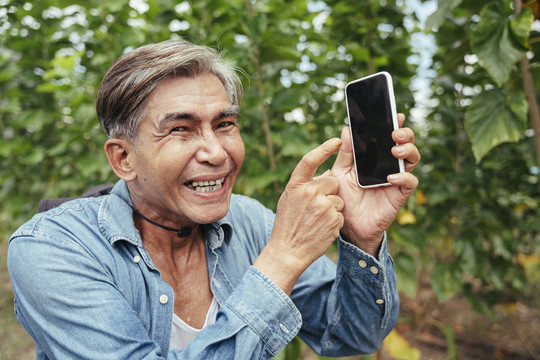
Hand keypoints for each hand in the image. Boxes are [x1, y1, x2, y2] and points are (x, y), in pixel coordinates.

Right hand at [254, 138, 343, 293]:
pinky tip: (322, 228)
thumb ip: (305, 185)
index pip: (311, 159)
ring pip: (338, 199)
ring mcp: (323, 206)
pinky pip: (341, 214)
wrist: (288, 251)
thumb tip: (327, 174)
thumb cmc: (288, 224)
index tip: (337, 141)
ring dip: (332, 208)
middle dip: (329, 192)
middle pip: (332, 182)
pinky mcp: (334, 219)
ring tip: (317, 220)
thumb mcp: (289, 199)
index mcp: (296, 185)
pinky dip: (334, 220)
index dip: (325, 148)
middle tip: (316, 207)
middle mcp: (310, 192)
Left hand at [331, 113, 419, 255]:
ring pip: (413, 159)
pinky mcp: (399, 195)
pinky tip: (391, 176)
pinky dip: (403, 176)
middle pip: (405, 144)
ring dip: (408, 151)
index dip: (395, 124)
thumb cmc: (344, 197)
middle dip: (405, 134)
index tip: (395, 114)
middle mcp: (389, 165)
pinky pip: (409, 182)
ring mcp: (396, 179)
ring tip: (396, 150)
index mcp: (376, 156)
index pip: (389, 136)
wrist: (346, 225)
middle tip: (395, 133)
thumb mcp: (340, 172)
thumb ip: (345, 153)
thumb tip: (346, 129)